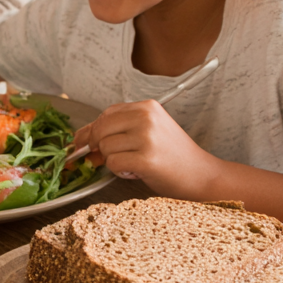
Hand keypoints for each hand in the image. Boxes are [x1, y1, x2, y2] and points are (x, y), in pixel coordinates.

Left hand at [72, 100, 221, 196]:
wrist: (202, 175)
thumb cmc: (173, 156)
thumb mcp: (148, 132)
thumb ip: (118, 130)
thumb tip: (80, 138)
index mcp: (147, 107)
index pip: (106, 114)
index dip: (92, 130)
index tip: (84, 141)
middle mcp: (147, 118)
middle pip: (100, 129)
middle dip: (99, 146)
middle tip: (113, 157)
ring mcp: (147, 138)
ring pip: (105, 147)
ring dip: (113, 161)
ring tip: (134, 164)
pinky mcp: (147, 159)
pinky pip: (113, 163)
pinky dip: (119, 172)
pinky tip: (136, 171)